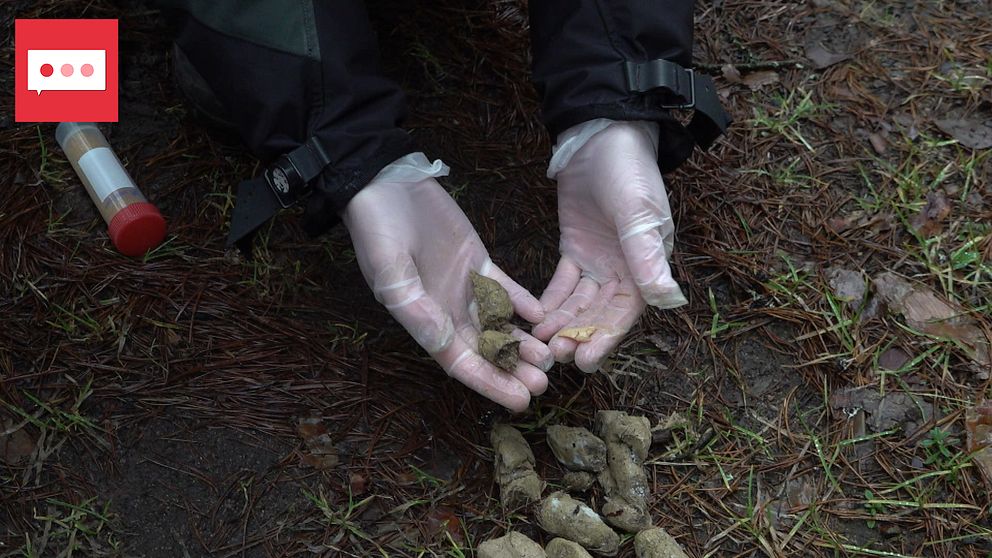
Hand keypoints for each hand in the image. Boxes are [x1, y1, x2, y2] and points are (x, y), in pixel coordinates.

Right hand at [342, 177, 552, 410]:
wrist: (383, 182)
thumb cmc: (378, 228)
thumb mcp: (390, 270)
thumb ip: (417, 308)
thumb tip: (442, 343)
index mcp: (422, 320)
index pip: (461, 362)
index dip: (490, 383)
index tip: (520, 401)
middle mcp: (446, 309)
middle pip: (486, 349)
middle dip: (514, 368)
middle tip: (543, 381)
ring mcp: (464, 286)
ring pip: (500, 323)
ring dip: (523, 340)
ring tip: (549, 355)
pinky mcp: (479, 261)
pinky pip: (505, 289)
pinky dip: (523, 302)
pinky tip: (542, 314)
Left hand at [533, 121, 686, 371]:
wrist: (601, 136)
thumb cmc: (629, 172)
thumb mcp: (638, 214)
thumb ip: (648, 257)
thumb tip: (668, 300)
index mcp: (648, 265)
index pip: (626, 312)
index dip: (606, 338)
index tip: (585, 360)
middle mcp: (625, 270)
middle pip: (600, 314)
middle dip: (578, 336)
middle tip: (553, 356)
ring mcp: (598, 261)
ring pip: (579, 304)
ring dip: (561, 324)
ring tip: (538, 343)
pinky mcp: (574, 250)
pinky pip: (562, 284)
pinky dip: (549, 302)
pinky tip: (533, 319)